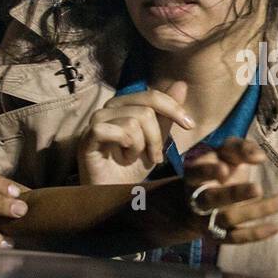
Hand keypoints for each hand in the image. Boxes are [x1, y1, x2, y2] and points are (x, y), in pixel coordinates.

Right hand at [77, 81, 192, 184]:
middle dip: (155, 138)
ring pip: (131, 123)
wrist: (115, 192)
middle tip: (154, 156)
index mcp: (125, 105)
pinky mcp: (87, 138)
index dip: (173, 108)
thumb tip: (181, 84)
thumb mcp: (157, 139)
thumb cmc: (132, 166)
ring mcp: (96, 122)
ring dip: (139, 147)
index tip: (190, 125)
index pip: (152, 95)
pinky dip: (123, 145)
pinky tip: (122, 157)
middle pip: (145, 111)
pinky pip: (108, 130)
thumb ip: (166, 114)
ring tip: (132, 158)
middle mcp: (109, 108)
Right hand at [180, 138, 277, 243]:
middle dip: (235, 194)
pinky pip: (236, 237)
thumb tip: (260, 157)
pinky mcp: (219, 235)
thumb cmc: (218, 167)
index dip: (209, 172)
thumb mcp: (225, 152)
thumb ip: (240, 148)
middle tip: (258, 189)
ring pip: (229, 218)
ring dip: (257, 211)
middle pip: (213, 199)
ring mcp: (207, 220)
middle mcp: (198, 199)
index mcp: (194, 175)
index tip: (225, 169)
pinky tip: (277, 226)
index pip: (197, 173)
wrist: (197, 201)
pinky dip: (256, 234)